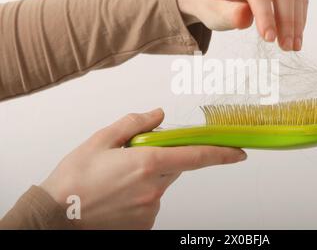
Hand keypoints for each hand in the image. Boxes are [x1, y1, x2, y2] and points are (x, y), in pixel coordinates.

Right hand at [40, 108, 246, 228]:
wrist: (54, 216)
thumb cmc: (74, 179)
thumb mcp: (102, 140)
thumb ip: (135, 124)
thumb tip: (159, 115)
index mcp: (147, 163)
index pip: (195, 156)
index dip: (221, 154)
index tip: (238, 152)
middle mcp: (154, 188)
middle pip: (174, 166)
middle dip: (162, 158)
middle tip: (134, 158)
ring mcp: (150, 209)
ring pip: (161, 185)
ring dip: (149, 178)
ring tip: (117, 180)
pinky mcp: (144, 225)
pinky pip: (151, 203)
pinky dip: (141, 195)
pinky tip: (118, 196)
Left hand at [177, 0, 308, 50]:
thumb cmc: (213, 3)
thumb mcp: (214, 13)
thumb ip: (230, 15)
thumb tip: (248, 16)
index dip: (266, 16)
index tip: (269, 39)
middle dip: (286, 22)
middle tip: (286, 47)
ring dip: (297, 22)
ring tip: (293, 46)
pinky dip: (300, 16)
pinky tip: (296, 35)